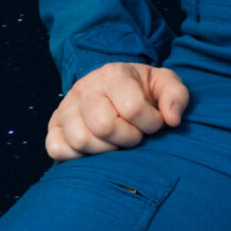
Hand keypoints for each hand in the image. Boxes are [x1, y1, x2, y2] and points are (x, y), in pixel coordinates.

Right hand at [44, 62, 189, 161]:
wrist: (115, 88)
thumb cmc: (143, 91)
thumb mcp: (164, 84)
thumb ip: (176, 96)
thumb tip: (171, 120)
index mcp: (112, 74)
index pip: (132, 109)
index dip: (151, 124)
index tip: (154, 122)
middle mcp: (84, 88)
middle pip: (104, 126)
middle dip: (128, 138)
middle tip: (135, 134)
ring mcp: (66, 108)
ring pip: (81, 140)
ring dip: (105, 149)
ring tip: (116, 141)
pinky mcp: (54, 127)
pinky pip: (57, 149)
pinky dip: (76, 157)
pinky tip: (95, 150)